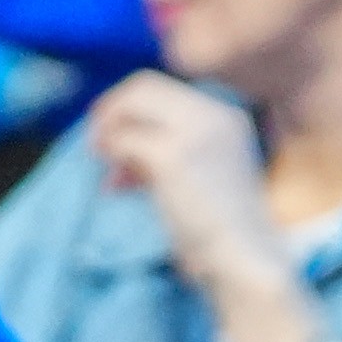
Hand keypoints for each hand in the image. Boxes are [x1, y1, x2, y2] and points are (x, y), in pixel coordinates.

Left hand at [86, 72, 285, 302]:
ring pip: (132, 103)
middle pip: (144, 85)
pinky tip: (115, 184)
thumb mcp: (202, 172)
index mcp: (227, 116)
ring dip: (110, 128)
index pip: (164, 89)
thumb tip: (118, 139)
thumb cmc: (223, 228)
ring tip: (105, 164)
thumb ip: (168, 146)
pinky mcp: (173, 155)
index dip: (131, 106)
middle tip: (97, 143)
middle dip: (113, 109)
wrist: (245, 257)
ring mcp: (195, 131)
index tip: (115, 136)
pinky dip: (114, 156)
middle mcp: (214, 114)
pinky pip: (125, 141)